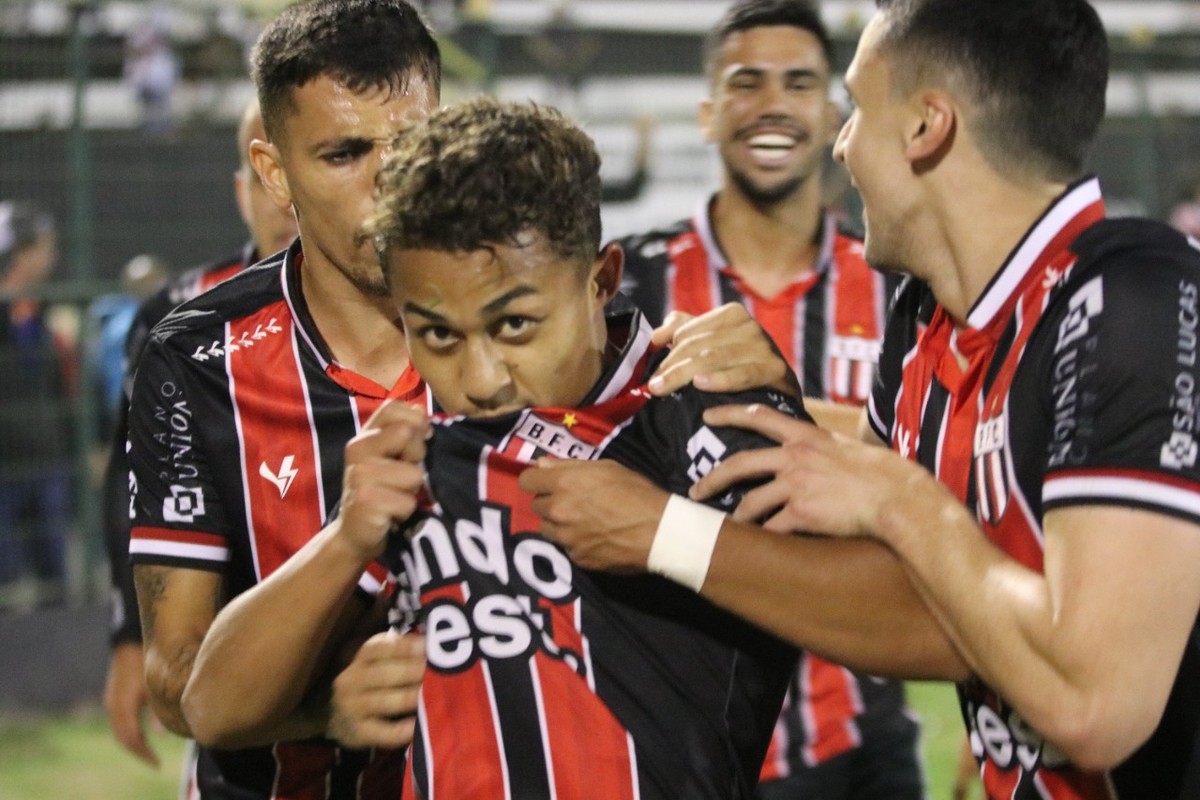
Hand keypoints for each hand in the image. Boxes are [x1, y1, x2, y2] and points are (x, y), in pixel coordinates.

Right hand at [104, 641, 160, 765]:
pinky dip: (130, 731)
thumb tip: (161, 734)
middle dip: (138, 752)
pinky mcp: (115, 695)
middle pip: (124, 738)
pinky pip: (120, 721)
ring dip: (133, 742)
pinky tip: (143, 733)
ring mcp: (113, 700)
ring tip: (148, 752)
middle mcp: (115, 706)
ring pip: (120, 730)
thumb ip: (159, 708)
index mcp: (125, 705)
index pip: (132, 738)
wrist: (129, 638)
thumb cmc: (147, 658)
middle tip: (153, 762)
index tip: (156, 763)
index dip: (144, 753)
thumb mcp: (157, 684)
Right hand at [328, 630, 425, 748]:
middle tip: (439, 673)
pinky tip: (415, 727)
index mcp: (363, 658)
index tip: (427, 647)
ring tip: (433, 696)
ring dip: (409, 698)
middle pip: (383, 673)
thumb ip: (402, 652)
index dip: (404, 647)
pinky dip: (399, 730)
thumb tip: (430, 643)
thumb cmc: (374, 684)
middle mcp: (352, 679)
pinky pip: (380, 732)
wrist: (343, 719)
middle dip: (412, 672)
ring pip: (382, 701)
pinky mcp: (356, 732)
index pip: (380, 648)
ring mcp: (351, 707)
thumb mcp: (381, 663)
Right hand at [335, 400, 429, 561]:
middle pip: (408, 435)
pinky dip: (405, 511)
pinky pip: (407, 502)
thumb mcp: (389, 456)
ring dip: (413, 490)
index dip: (414, 422)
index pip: (393, 408)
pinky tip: (390, 514)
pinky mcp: (366, 502)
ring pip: (414, 474)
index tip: (417, 441)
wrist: (354, 533)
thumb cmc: (379, 491)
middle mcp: (356, 450)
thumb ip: (403, 431)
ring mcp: (359, 475)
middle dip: (416, 458)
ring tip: (394, 496)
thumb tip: (421, 409)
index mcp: (363, 435)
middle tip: (401, 476)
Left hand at [520, 458, 668, 572]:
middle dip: (550, 502)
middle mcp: (558, 511)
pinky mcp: (577, 558)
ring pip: (548, 529)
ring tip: (583, 522)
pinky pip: (566, 547)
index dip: (536, 481)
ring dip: (559, 524)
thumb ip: (569, 465)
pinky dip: (575, 542)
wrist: (659, 531)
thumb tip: (541, 464)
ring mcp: (566, 538)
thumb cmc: (636, 492)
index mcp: (564, 483)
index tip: (547, 483)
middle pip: (536, 506)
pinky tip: (596, 538)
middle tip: (573, 502)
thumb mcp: (606, 468)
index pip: (526, 481)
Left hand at [647, 304, 798, 396]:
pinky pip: (742, 375)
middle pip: (698, 345)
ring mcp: (763, 346)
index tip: (652, 372)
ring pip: (714, 359)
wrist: (781, 389)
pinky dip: (720, 380)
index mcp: (731, 314)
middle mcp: (749, 326)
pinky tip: (700, 385)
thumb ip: (684, 332)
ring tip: (662, 389)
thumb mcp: (712, 344)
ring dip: (683, 375)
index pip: (687, 331)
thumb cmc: (739, 365)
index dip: (666, 352)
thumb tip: (657, 335)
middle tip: (653, 387)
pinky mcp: (775, 369)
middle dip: (671, 366)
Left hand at [692, 403, 933, 537]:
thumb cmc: (881, 474)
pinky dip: (763, 538)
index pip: (759, 416)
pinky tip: (759, 548)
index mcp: (806, 436)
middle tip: (695, 490)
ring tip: (727, 527)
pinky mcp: (802, 512)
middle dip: (712, 478)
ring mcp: (797, 484)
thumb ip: (822, 449)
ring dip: (736, 517)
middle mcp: (795, 457)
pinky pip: (772, 528)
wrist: (896, 496)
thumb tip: (816, 453)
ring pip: (750, 502)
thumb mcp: (846, 449)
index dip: (729, 412)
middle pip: (740, 463)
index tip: (706, 411)